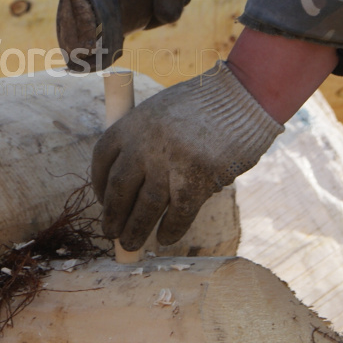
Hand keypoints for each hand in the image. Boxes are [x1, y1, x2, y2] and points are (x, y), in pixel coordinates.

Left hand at [92, 62, 282, 249]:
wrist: (243, 97)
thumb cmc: (206, 104)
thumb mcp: (163, 110)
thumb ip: (146, 138)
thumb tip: (135, 179)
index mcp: (133, 123)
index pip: (102, 159)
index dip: (98, 184)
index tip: (103, 200)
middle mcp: (145, 144)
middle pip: (118, 188)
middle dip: (113, 215)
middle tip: (110, 232)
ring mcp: (169, 163)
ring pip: (145, 207)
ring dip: (136, 230)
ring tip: (130, 244)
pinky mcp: (195, 180)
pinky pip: (178, 214)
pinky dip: (171, 229)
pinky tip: (166, 238)